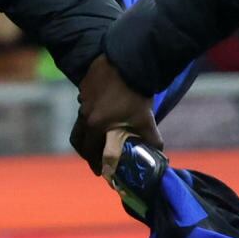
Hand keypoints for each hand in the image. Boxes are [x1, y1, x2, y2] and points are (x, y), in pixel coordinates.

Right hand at [69, 55, 159, 171]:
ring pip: (79, 125)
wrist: (127, 65)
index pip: (89, 151)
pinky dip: (90, 117)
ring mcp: (82, 102)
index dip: (95, 163)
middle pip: (77, 140)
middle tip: (95, 158)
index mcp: (95, 126)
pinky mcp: (83, 90)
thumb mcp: (145, 119)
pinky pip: (83, 109)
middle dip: (85, 152)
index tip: (100, 172)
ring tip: (99, 137)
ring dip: (87, 134)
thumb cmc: (135, 94)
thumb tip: (161, 155)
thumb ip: (151, 139)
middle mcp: (84, 116)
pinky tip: (103, 114)